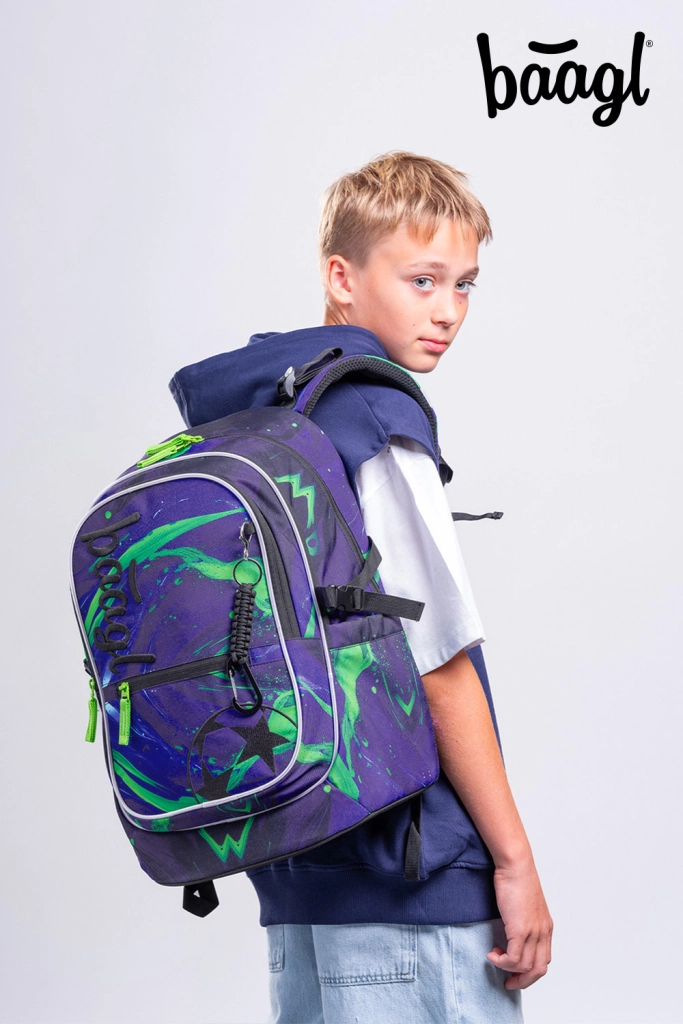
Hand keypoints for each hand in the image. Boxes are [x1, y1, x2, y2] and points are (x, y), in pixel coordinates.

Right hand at [487, 856, 552, 989]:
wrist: (515, 865)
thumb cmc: (516, 879)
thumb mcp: (524, 904)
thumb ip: (522, 920)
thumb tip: (510, 934)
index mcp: (545, 927)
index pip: (543, 960)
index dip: (530, 971)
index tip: (515, 972)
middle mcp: (543, 932)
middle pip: (538, 970)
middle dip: (522, 980)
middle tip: (507, 981)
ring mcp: (533, 932)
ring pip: (525, 967)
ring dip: (508, 970)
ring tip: (495, 958)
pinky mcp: (520, 930)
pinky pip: (513, 959)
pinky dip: (502, 962)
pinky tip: (492, 953)